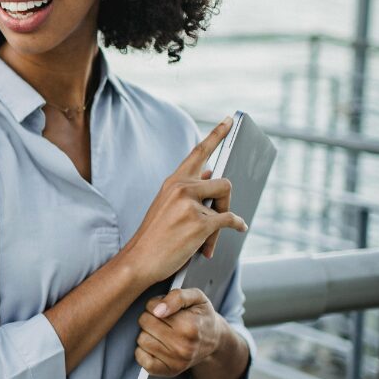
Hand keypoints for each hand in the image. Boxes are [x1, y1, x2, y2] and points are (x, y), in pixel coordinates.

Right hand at [123, 117, 247, 285]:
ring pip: (225, 203)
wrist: (139, 259)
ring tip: (211, 237)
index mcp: (173, 182)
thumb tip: (212, 174)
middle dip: (226, 201)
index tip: (229, 120)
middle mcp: (181, 187)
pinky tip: (238, 229)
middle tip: (220, 213)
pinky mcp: (200, 222)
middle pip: (223, 182)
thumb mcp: (167, 206)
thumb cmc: (154, 236)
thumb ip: (190, 189)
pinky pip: (229, 220)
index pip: (198, 152)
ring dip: (224, 220)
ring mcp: (190, 203)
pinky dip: (236, 226)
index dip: (216, 135)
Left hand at [134, 288, 222, 376]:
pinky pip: (141, 359)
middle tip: (163, 320)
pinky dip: (143, 351)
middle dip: (150, 317)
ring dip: (147, 333)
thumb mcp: (196, 297)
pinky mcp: (169, 371)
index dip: (155, 304)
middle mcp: (183, 346)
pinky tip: (155, 345)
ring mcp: (176, 361)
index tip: (165, 308)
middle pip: (144, 322)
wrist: (213, 340)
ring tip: (160, 332)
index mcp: (189, 326)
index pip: (151, 307)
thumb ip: (177, 296)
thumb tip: (157, 310)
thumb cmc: (200, 316)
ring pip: (141, 339)